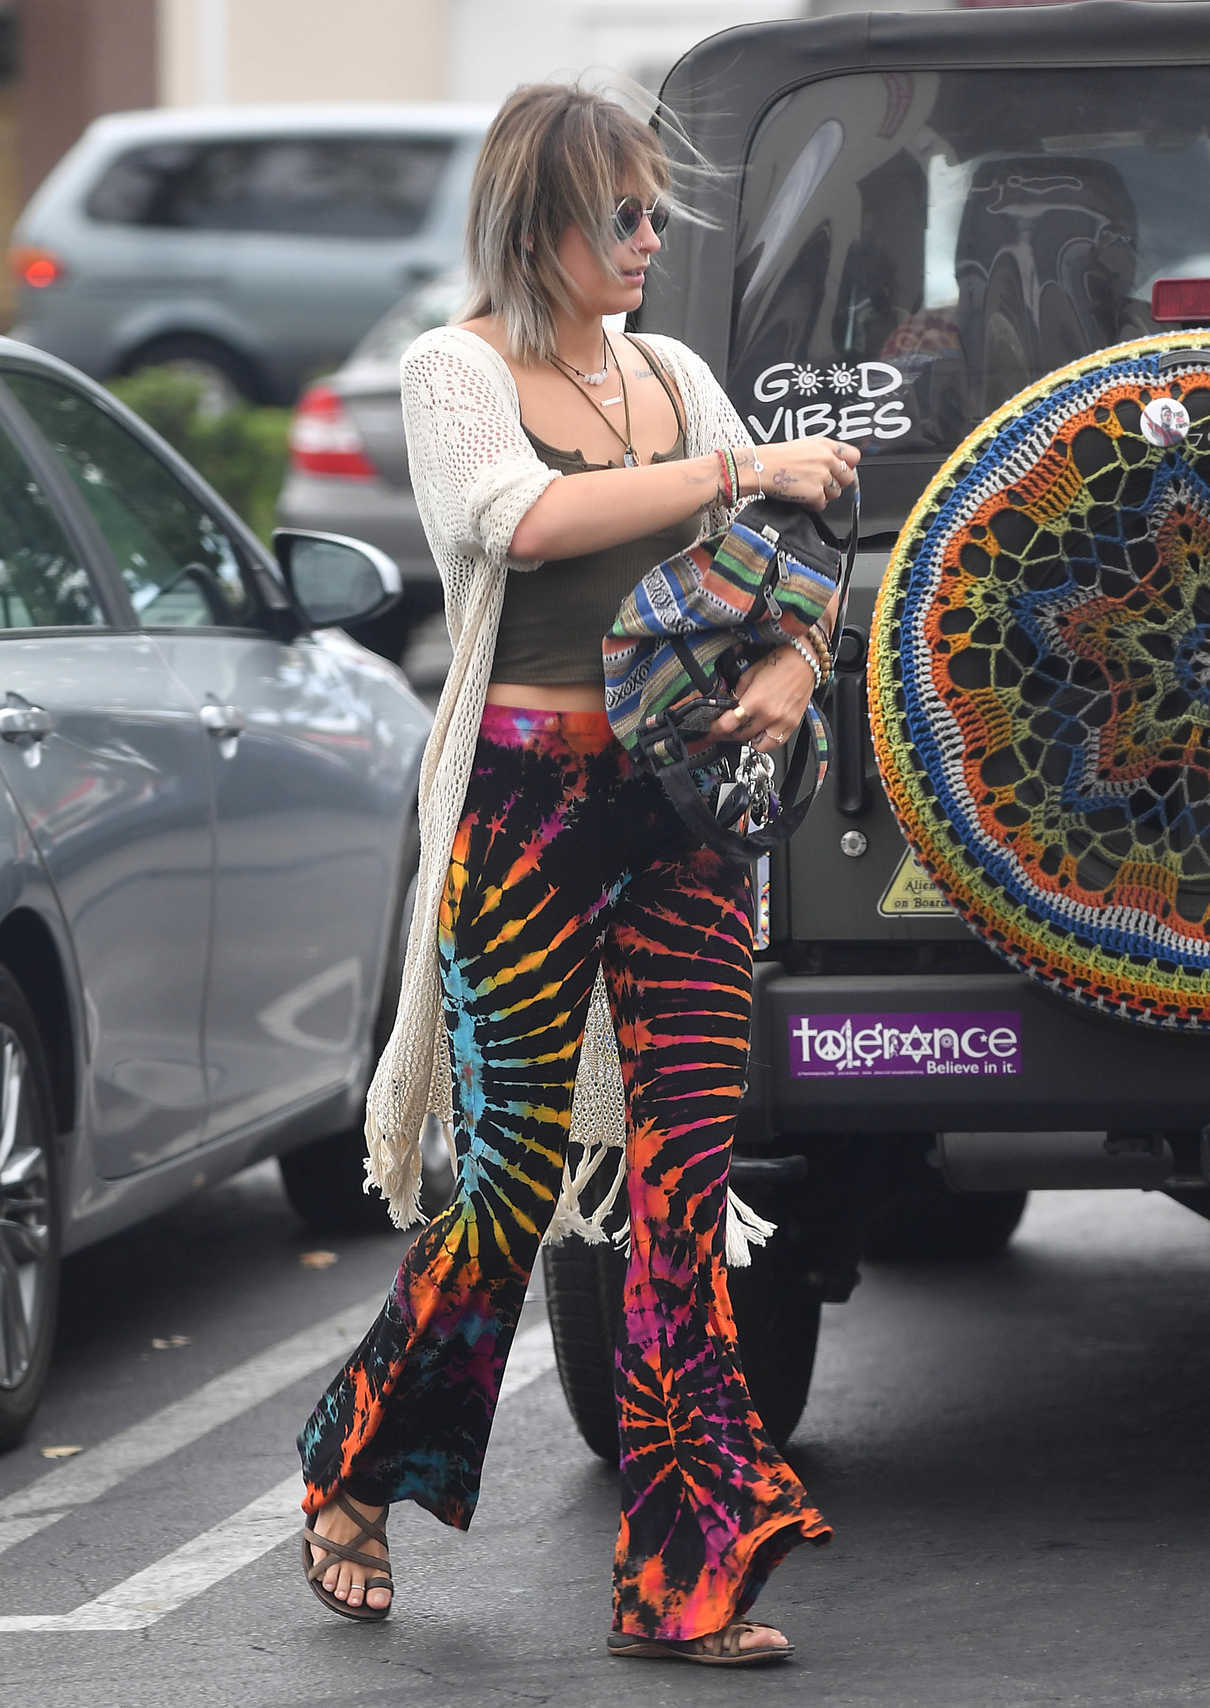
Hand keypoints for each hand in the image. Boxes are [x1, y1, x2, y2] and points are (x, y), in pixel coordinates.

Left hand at [704, 646, 816, 752]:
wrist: (805, 660)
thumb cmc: (781, 662)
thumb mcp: (750, 674)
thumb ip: (738, 693)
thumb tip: (730, 705)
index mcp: (755, 701)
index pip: (729, 724)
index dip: (716, 729)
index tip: (711, 731)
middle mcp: (769, 715)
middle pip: (741, 736)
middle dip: (728, 735)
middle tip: (723, 732)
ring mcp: (782, 722)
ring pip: (759, 745)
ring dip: (747, 741)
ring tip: (742, 732)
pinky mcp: (793, 725)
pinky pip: (776, 743)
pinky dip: (765, 742)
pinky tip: (760, 733)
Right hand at [733, 437, 858, 507]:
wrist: (761, 467)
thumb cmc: (776, 458)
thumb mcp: (804, 445)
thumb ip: (823, 453)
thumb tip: (837, 465)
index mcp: (825, 445)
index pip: (853, 456)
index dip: (848, 466)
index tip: (841, 471)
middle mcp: (826, 459)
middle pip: (847, 478)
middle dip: (836, 483)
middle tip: (821, 483)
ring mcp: (822, 476)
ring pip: (836, 493)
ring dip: (823, 494)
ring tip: (807, 489)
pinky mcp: (815, 493)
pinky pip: (822, 504)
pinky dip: (812, 504)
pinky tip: (802, 497)